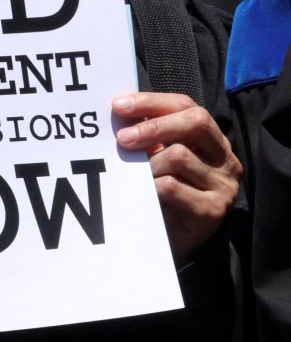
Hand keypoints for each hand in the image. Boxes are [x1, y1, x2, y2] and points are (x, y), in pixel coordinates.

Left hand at [114, 91, 241, 259]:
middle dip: (153, 126)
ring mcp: (223, 184)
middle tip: (121, 138)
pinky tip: (143, 195)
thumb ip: (146, 135)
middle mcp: (224, 158)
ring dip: (147, 166)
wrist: (172, 240)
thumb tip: (118, 110)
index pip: (186, 106)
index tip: (117, 105)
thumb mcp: (156, 158)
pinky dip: (149, 187)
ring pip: (177, 156)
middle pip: (194, 122)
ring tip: (135, 178)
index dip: (152, 102)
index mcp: (211, 139)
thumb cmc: (161, 193)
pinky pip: (171, 186)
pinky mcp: (213, 209)